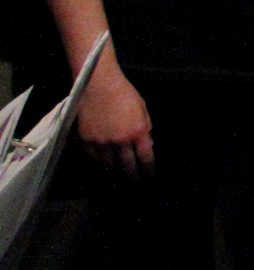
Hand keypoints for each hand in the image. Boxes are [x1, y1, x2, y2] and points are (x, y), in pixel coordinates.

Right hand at [78, 54, 152, 178]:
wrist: (98, 84)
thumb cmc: (124, 93)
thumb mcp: (142, 109)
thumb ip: (146, 127)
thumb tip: (148, 145)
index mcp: (138, 131)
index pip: (146, 158)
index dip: (148, 171)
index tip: (150, 179)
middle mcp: (121, 140)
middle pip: (128, 166)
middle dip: (133, 178)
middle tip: (135, 185)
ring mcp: (102, 142)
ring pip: (109, 165)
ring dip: (115, 173)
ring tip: (119, 179)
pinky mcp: (87, 140)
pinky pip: (93, 158)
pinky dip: (99, 164)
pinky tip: (102, 167)